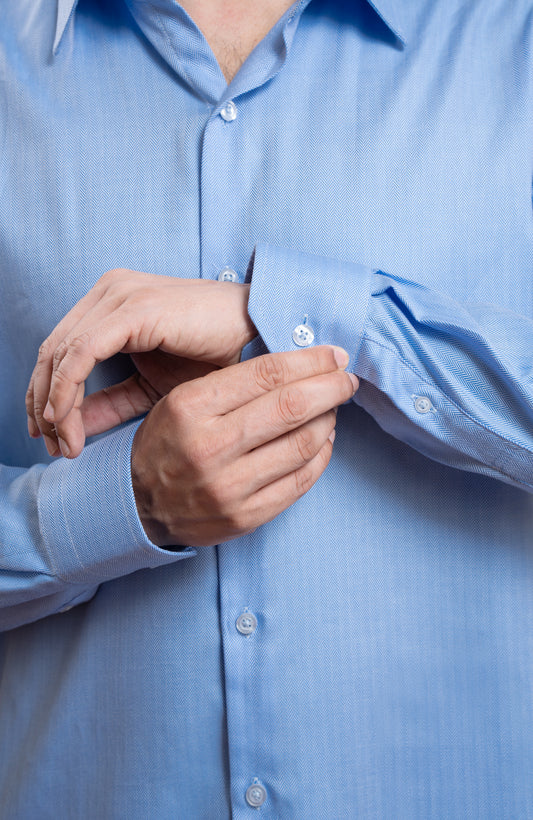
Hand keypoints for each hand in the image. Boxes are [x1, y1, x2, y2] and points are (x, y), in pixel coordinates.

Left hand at [26, 269, 255, 456]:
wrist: (260, 336)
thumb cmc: (215, 359)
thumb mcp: (151, 389)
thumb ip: (111, 403)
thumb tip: (69, 427)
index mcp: (112, 302)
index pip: (59, 349)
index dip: (44, 394)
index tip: (48, 435)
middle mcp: (109, 291)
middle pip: (51, 351)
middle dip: (42, 404)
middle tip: (51, 445)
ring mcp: (119, 295)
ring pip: (60, 353)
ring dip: (53, 404)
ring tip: (63, 442)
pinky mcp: (132, 309)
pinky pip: (81, 353)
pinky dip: (67, 390)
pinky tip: (67, 419)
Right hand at [131, 345, 357, 546]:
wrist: (137, 505)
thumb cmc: (167, 442)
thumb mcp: (182, 399)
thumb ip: (234, 383)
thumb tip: (300, 363)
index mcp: (190, 407)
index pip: (266, 374)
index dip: (310, 361)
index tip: (334, 355)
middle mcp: (209, 447)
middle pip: (291, 408)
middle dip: (331, 388)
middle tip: (346, 379)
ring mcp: (228, 487)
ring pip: (303, 445)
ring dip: (328, 420)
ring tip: (331, 408)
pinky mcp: (245, 517)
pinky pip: (301, 481)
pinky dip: (321, 455)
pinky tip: (322, 439)